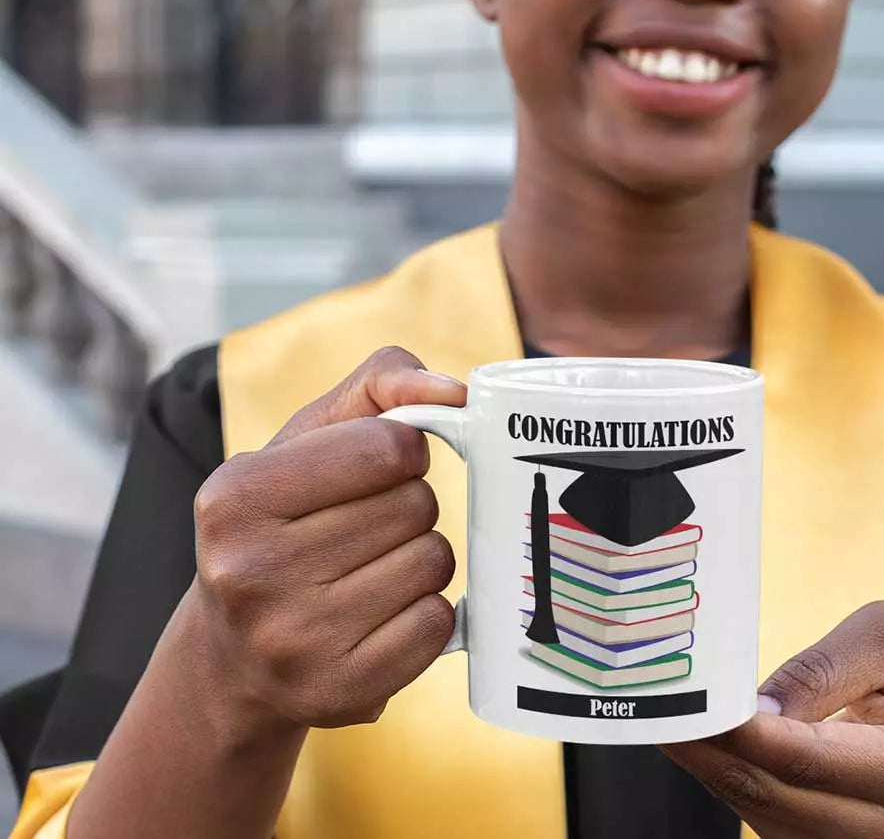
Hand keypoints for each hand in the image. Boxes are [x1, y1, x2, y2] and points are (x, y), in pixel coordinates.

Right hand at [189, 347, 463, 730]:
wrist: (232, 654)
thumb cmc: (285, 518)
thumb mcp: (309, 436)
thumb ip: (382, 383)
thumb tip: (456, 392)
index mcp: (235, 496)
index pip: (389, 446)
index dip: (403, 449)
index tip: (380, 464)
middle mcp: (249, 572)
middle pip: (416, 505)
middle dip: (408, 503)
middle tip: (365, 524)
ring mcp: (291, 642)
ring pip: (433, 562)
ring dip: (419, 555)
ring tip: (369, 567)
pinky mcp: (336, 694)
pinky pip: (438, 624)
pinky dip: (425, 611)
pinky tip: (380, 613)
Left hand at [662, 601, 883, 838]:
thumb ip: (824, 666)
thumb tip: (757, 705)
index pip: (813, 759)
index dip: (746, 734)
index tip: (693, 704)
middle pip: (779, 796)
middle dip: (711, 751)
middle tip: (656, 708)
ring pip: (764, 816)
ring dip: (709, 767)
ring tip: (666, 718)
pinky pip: (765, 821)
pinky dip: (727, 779)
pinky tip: (699, 742)